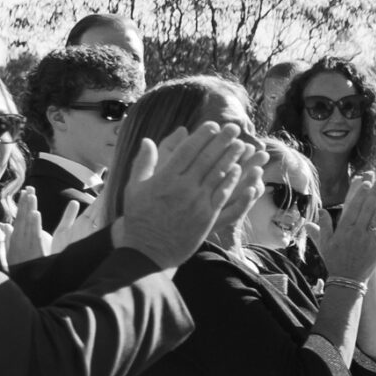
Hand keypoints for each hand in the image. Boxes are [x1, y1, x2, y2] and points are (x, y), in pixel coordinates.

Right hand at [4, 187, 46, 265]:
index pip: (20, 219)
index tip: (26, 193)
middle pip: (23, 218)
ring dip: (29, 209)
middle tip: (30, 188)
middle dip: (26, 203)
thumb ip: (9, 239)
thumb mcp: (11, 254)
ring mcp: (26, 245)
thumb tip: (7, 226)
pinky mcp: (33, 250)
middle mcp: (20, 240)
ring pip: (28, 223)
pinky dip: (34, 224)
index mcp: (15, 240)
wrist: (25, 285)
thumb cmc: (19, 270)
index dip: (23, 206)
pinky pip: (34, 234)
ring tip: (32, 195)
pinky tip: (36, 213)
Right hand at [114, 124, 247, 268]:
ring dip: (232, 158)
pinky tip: (239, 170)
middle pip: (207, 159)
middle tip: (234, 128)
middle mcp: (183, 188)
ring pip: (218, 174)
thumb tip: (147, 140)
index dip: (202, 136)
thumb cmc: (139, 217)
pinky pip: (223, 194)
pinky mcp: (208, 216)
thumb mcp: (134, 187)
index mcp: (164, 178)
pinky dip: (232, 181)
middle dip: (222, 141)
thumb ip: (144, 163)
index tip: (212, 125)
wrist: (148, 250)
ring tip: (242, 145)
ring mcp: (197, 202)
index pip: (187, 151)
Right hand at [318, 174, 375, 284]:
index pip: (353, 208)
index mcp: (343, 230)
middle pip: (367, 209)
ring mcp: (368, 240)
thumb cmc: (334, 261)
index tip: (365, 184)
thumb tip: (321, 211)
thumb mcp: (324, 244)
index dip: (360, 195)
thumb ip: (323, 227)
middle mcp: (356, 233)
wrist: (347, 281)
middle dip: (374, 193)